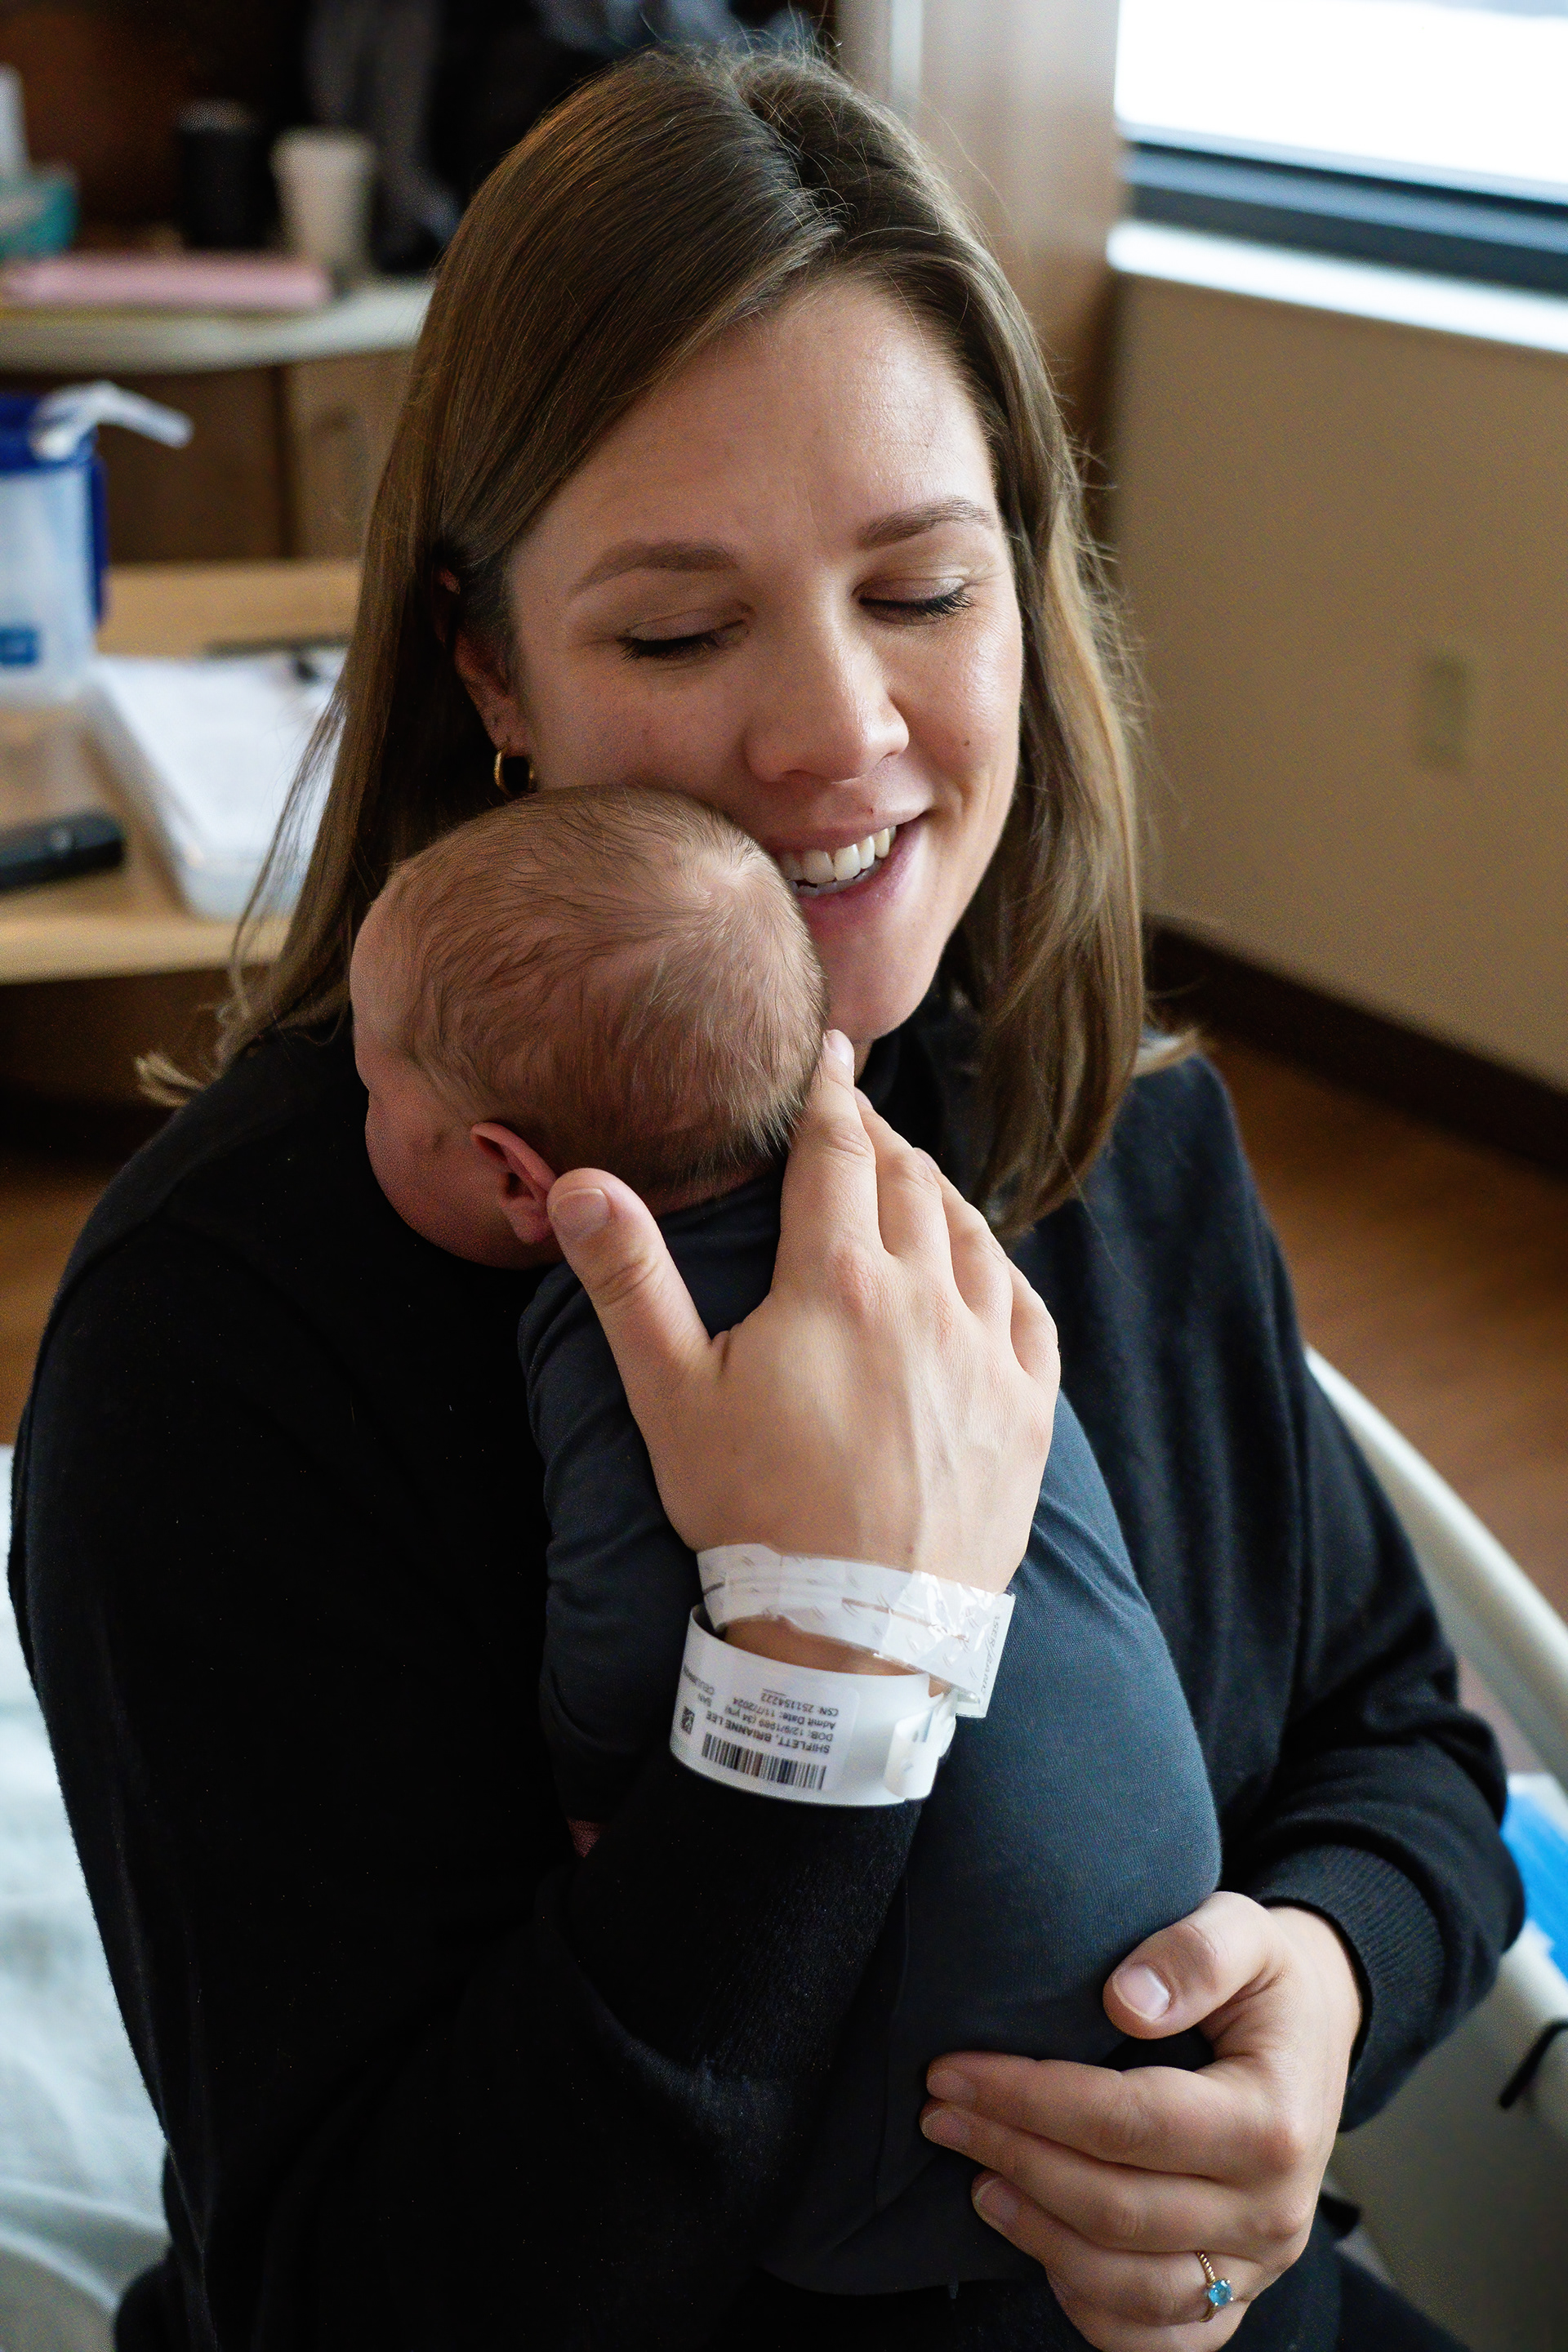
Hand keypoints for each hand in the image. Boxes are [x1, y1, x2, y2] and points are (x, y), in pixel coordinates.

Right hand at [546, 1032, 1057, 1613]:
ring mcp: (987, 1356)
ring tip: (912, 1181)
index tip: (830, 1051)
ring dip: (938, 1195)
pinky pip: (1026, 1313)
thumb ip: (628, 1280)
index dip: (829, 1092)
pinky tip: (984, 1271)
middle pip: (909, 1183)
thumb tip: (579, 1183)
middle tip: (856, 1118)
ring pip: (972, 1238)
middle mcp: (926, 1299)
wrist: (856, 1634)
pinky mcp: (1026, 1412)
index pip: (836, 1153)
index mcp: (837, 1282)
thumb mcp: (671, 1395)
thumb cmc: (753, 1514)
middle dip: (879, 1138)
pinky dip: (1000, 1273)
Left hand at [919, 1895, 1363, 2348]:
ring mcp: (1257, 2265)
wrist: (1314, 2033)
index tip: (954, 2072)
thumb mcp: (1243, 1930)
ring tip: (977, 2179)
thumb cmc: (1265, 1981)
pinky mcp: (1237, 2295)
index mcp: (1273, 2123)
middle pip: (1116, 2208)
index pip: (1128, 2123)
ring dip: (1037, 2235)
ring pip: (1130, 2287)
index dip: (1030, 2100)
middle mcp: (1272, 2211)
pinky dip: (1090, 2306)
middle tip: (941, 2116)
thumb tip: (1127, 2001)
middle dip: (1013, 2157)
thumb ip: (1194, 1953)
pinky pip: (1160, 2337)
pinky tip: (1041, 2249)